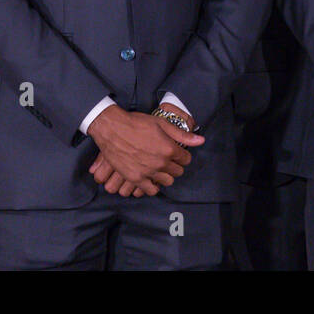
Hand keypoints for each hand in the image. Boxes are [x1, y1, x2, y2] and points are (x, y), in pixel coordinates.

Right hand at [86, 104, 203, 196]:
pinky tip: (151, 178)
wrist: (112, 129)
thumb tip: (201, 140)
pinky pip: (151, 190)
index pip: (186, 159)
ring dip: (166, 175)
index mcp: (169, 149)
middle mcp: (161, 163)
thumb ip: (182, 135)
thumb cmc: (137, 123)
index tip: (177, 152)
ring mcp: (148, 172)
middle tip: (167, 159)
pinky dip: (153, 186)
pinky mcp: (135, 178)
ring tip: (159, 168)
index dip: (182, 155)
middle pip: (178, 171)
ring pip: (167, 181)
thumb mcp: (162, 124)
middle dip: (175, 165)